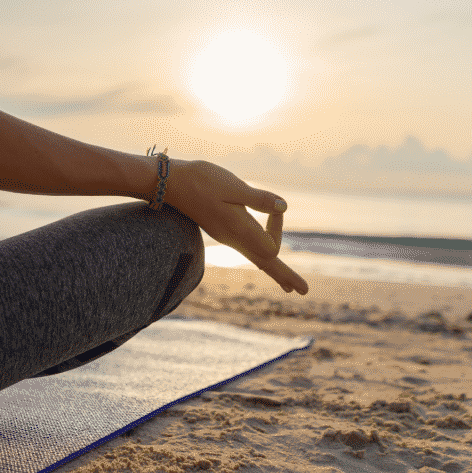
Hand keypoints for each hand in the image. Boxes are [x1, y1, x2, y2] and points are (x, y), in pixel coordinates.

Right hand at [163, 159, 308, 294]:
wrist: (168, 184)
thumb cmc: (200, 181)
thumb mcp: (233, 186)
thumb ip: (259, 199)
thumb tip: (284, 207)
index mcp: (239, 230)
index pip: (271, 247)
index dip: (279, 228)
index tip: (273, 207)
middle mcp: (234, 238)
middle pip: (265, 263)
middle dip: (285, 276)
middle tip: (304, 291)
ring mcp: (226, 236)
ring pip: (255, 259)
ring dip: (274, 270)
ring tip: (288, 285)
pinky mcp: (222, 229)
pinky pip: (247, 250)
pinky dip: (260, 257)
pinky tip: (263, 259)